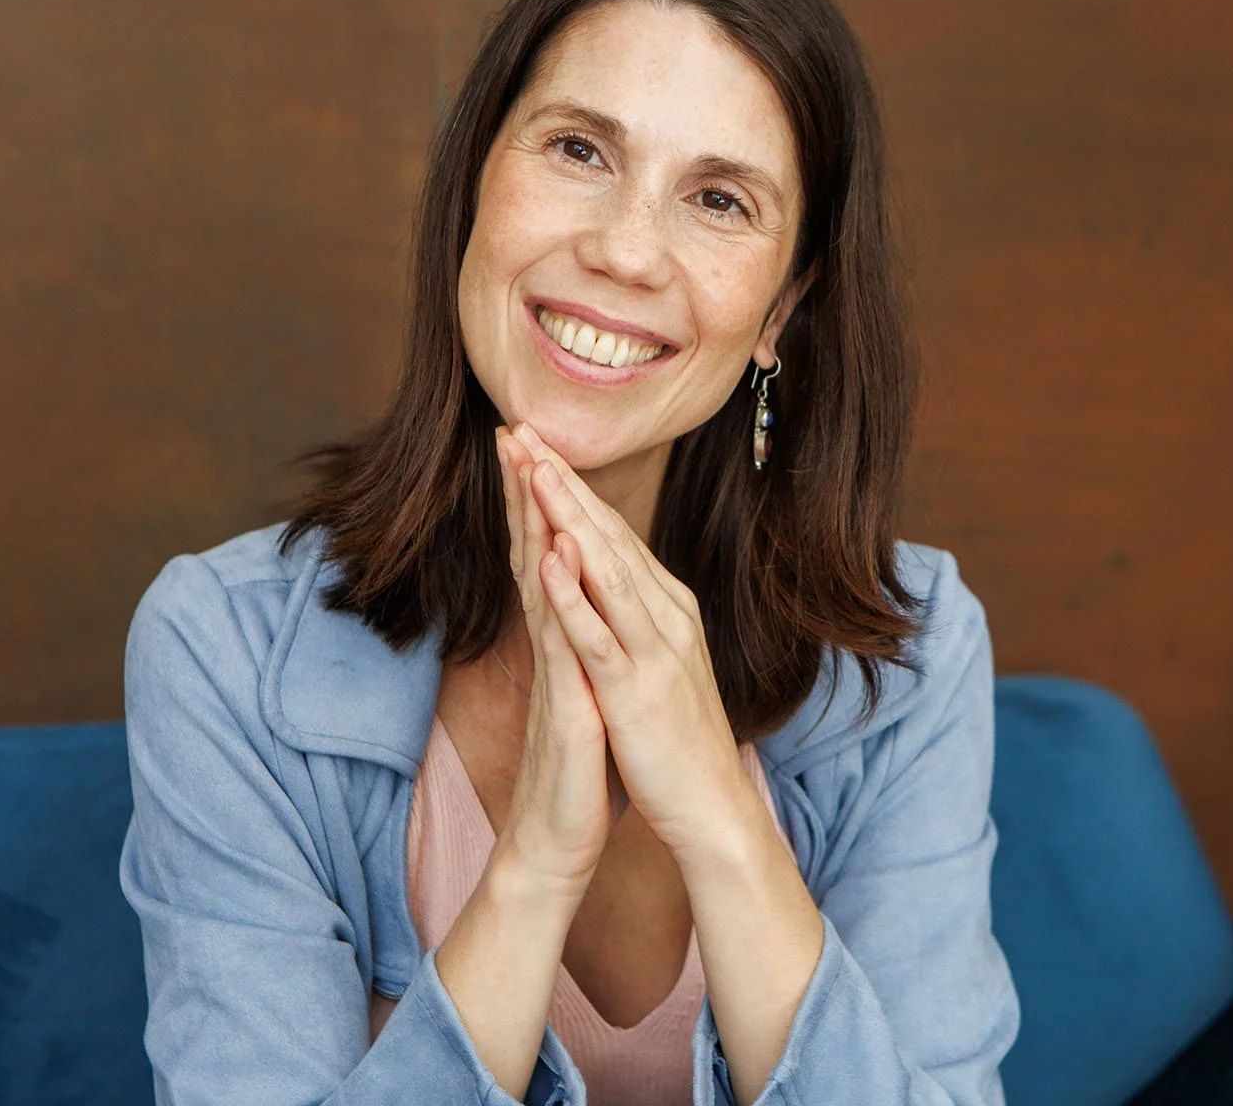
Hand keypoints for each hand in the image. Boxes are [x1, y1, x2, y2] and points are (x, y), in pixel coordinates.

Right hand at [490, 426, 629, 899]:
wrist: (559, 840)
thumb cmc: (574, 768)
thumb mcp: (580, 692)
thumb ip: (572, 646)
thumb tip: (573, 606)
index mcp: (563, 640)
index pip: (548, 556)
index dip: (539, 501)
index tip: (532, 446)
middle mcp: (554, 645)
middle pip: (535, 554)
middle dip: (525, 492)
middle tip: (511, 429)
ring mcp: (558, 671)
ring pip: (543, 585)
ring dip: (533, 525)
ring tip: (526, 467)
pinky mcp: (569, 702)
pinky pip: (562, 641)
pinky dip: (559, 596)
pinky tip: (554, 556)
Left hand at [504, 422, 759, 871]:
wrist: (711, 805)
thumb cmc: (677, 740)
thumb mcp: (655, 665)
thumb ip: (635, 622)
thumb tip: (610, 587)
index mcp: (664, 608)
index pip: (609, 535)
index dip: (568, 488)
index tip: (531, 445)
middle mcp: (663, 614)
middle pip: (604, 534)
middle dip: (559, 480)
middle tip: (521, 427)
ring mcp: (652, 648)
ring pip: (603, 568)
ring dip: (566, 514)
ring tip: (533, 467)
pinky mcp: (636, 688)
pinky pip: (600, 633)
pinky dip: (575, 592)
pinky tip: (550, 557)